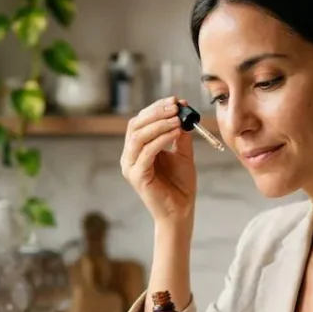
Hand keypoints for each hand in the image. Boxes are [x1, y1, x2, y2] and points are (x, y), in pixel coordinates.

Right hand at [120, 96, 196, 224]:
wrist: (181, 211)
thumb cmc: (180, 185)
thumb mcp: (182, 153)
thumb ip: (180, 135)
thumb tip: (183, 112)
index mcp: (137, 149)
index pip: (141, 121)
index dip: (156, 108)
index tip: (175, 100)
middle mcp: (129, 157)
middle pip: (136, 125)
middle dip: (156, 112)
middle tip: (176, 106)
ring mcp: (130, 167)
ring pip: (139, 137)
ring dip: (159, 124)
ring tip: (178, 119)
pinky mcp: (137, 177)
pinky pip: (147, 152)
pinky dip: (161, 139)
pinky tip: (176, 133)